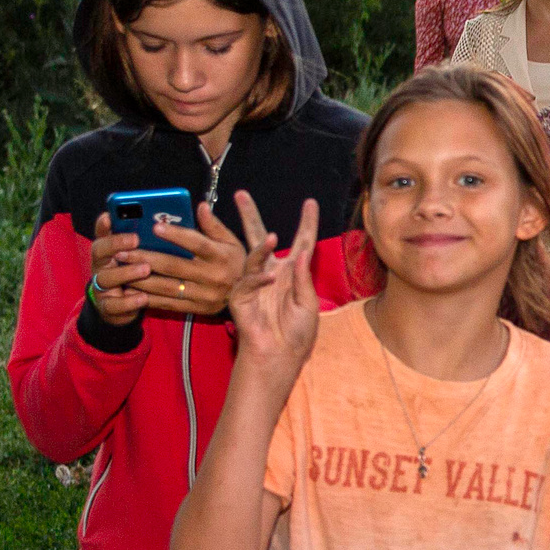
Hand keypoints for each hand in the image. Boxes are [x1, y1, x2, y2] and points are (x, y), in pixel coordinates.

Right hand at [86, 214, 149, 326]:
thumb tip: (168, 222)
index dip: (104, 224)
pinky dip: (129, 301)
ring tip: (145, 269)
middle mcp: (102, 265)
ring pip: (106, 277)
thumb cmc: (138, 273)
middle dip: (116, 243)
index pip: (102, 232)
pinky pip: (114, 305)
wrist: (123, 307)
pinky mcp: (108, 307)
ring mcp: (101, 286)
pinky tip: (143, 297)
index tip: (111, 215)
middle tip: (135, 239)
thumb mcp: (143, 255)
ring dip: (126, 272)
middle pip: (100, 251)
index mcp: (109, 249)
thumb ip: (149, 240)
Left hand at [129, 200, 250, 316]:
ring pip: (167, 286)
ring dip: (140, 278)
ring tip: (121, 269)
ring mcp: (204, 295)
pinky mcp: (197, 309)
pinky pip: (169, 303)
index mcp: (222, 256)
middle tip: (122, 251)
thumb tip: (200, 207)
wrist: (248, 296)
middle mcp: (213, 277)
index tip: (155, 226)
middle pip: (174, 265)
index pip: (196, 243)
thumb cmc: (237, 263)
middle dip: (145, 257)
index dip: (176, 235)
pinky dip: (148, 297)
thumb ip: (214, 225)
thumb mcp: (232, 241)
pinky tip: (131, 290)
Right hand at [227, 193, 321, 368]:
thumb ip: (304, 279)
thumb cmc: (297, 333)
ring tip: (270, 238)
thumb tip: (302, 253)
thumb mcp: (308, 305)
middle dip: (249, 215)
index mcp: (292, 273)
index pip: (301, 242)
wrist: (280, 355)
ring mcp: (254, 283)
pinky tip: (269, 277)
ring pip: (253, 256)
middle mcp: (271, 272)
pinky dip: (259, 278)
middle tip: (239, 194)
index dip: (306, 223)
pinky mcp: (240, 296)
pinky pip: (248, 281)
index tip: (310, 202)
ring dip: (261, 247)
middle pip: (259, 237)